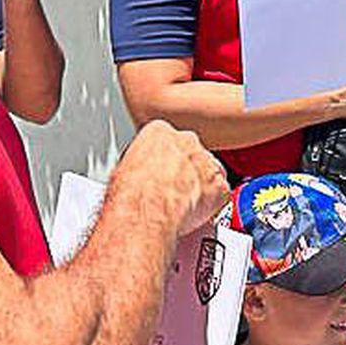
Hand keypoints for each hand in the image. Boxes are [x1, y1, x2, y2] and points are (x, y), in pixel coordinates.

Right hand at [114, 120, 229, 237]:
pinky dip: (213, 204)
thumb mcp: (124, 167)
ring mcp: (207, 163)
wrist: (147, 211)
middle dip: (186, 171)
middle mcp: (187, 141)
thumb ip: (141, 163)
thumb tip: (139, 176)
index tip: (161, 174)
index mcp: (160, 132)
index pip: (169, 142)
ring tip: (184, 205)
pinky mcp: (221, 186)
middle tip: (173, 190)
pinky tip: (196, 212)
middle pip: (192, 154)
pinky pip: (221, 193)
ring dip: (201, 186)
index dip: (166, 161)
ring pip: (209, 173)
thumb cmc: (131, 193)